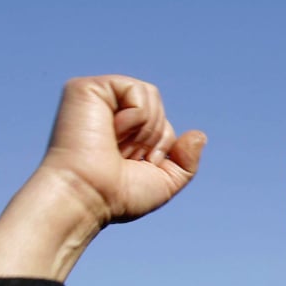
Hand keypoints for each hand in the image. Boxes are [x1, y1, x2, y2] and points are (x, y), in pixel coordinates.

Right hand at [40, 75, 205, 225]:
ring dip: (144, 129)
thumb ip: (186, 161)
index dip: (160, 148)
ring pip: (151, 95)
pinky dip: (135, 116)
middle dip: (153, 138)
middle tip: (124, 157)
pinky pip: (138, 91)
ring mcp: (97, 99)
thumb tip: (199, 135)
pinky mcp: (86, 89)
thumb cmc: (118, 196)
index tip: (134, 166)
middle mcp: (107, 112)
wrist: (87, 197)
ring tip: (116, 145)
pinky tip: (112, 131)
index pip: (163, 124)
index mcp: (121, 132)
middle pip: (159, 108)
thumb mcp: (164, 182)